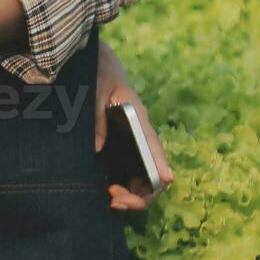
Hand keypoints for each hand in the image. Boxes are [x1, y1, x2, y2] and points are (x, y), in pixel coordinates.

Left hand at [95, 40, 172, 211]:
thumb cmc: (99, 70)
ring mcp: (131, 144)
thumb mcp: (96, 88)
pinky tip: (109, 192)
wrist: (95, 60)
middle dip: (141, 192)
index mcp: (138, 118)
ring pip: (142, 178)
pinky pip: (128, 175)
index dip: (161, 164)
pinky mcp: (119, 149)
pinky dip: (123, 188)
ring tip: (111, 198)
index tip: (164, 179)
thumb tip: (97, 148)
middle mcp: (139, 135)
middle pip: (153, 171)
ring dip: (132, 194)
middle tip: (115, 199)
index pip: (153, 144)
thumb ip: (97, 117)